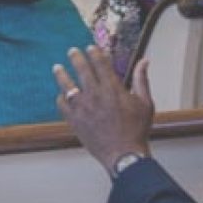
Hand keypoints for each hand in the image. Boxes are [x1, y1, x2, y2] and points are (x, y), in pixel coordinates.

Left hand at [54, 47, 154, 174]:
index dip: (94, 53)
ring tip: (57, 68)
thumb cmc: (136, 130)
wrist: (124, 154)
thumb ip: (142, 80)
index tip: (90, 48)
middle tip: (72, 51)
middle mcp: (96, 95)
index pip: (100, 64)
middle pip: (82, 70)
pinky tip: (61, 95)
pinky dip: (61, 98)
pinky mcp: (75, 121)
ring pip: (67, 86)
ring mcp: (83, 108)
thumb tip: (144, 62)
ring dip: (61, 75)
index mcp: (113, 89)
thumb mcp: (145, 103)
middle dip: (76, 58)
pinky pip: (62, 105)